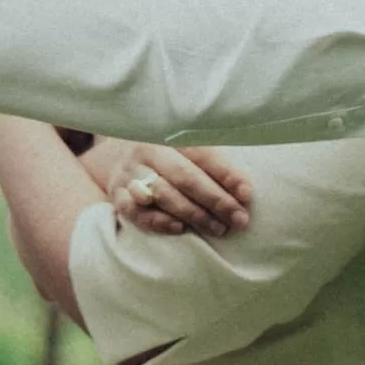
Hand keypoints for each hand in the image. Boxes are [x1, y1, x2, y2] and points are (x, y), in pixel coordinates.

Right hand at [84, 138, 253, 237]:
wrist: (118, 156)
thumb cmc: (166, 159)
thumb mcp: (187, 153)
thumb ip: (215, 169)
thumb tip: (245, 193)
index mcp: (170, 135)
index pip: (203, 154)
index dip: (226, 174)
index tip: (247, 194)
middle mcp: (148, 151)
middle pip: (184, 176)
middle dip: (214, 200)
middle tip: (238, 219)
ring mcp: (130, 173)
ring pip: (162, 193)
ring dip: (193, 213)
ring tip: (217, 228)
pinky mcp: (117, 195)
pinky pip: (135, 211)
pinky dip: (157, 220)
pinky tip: (179, 228)